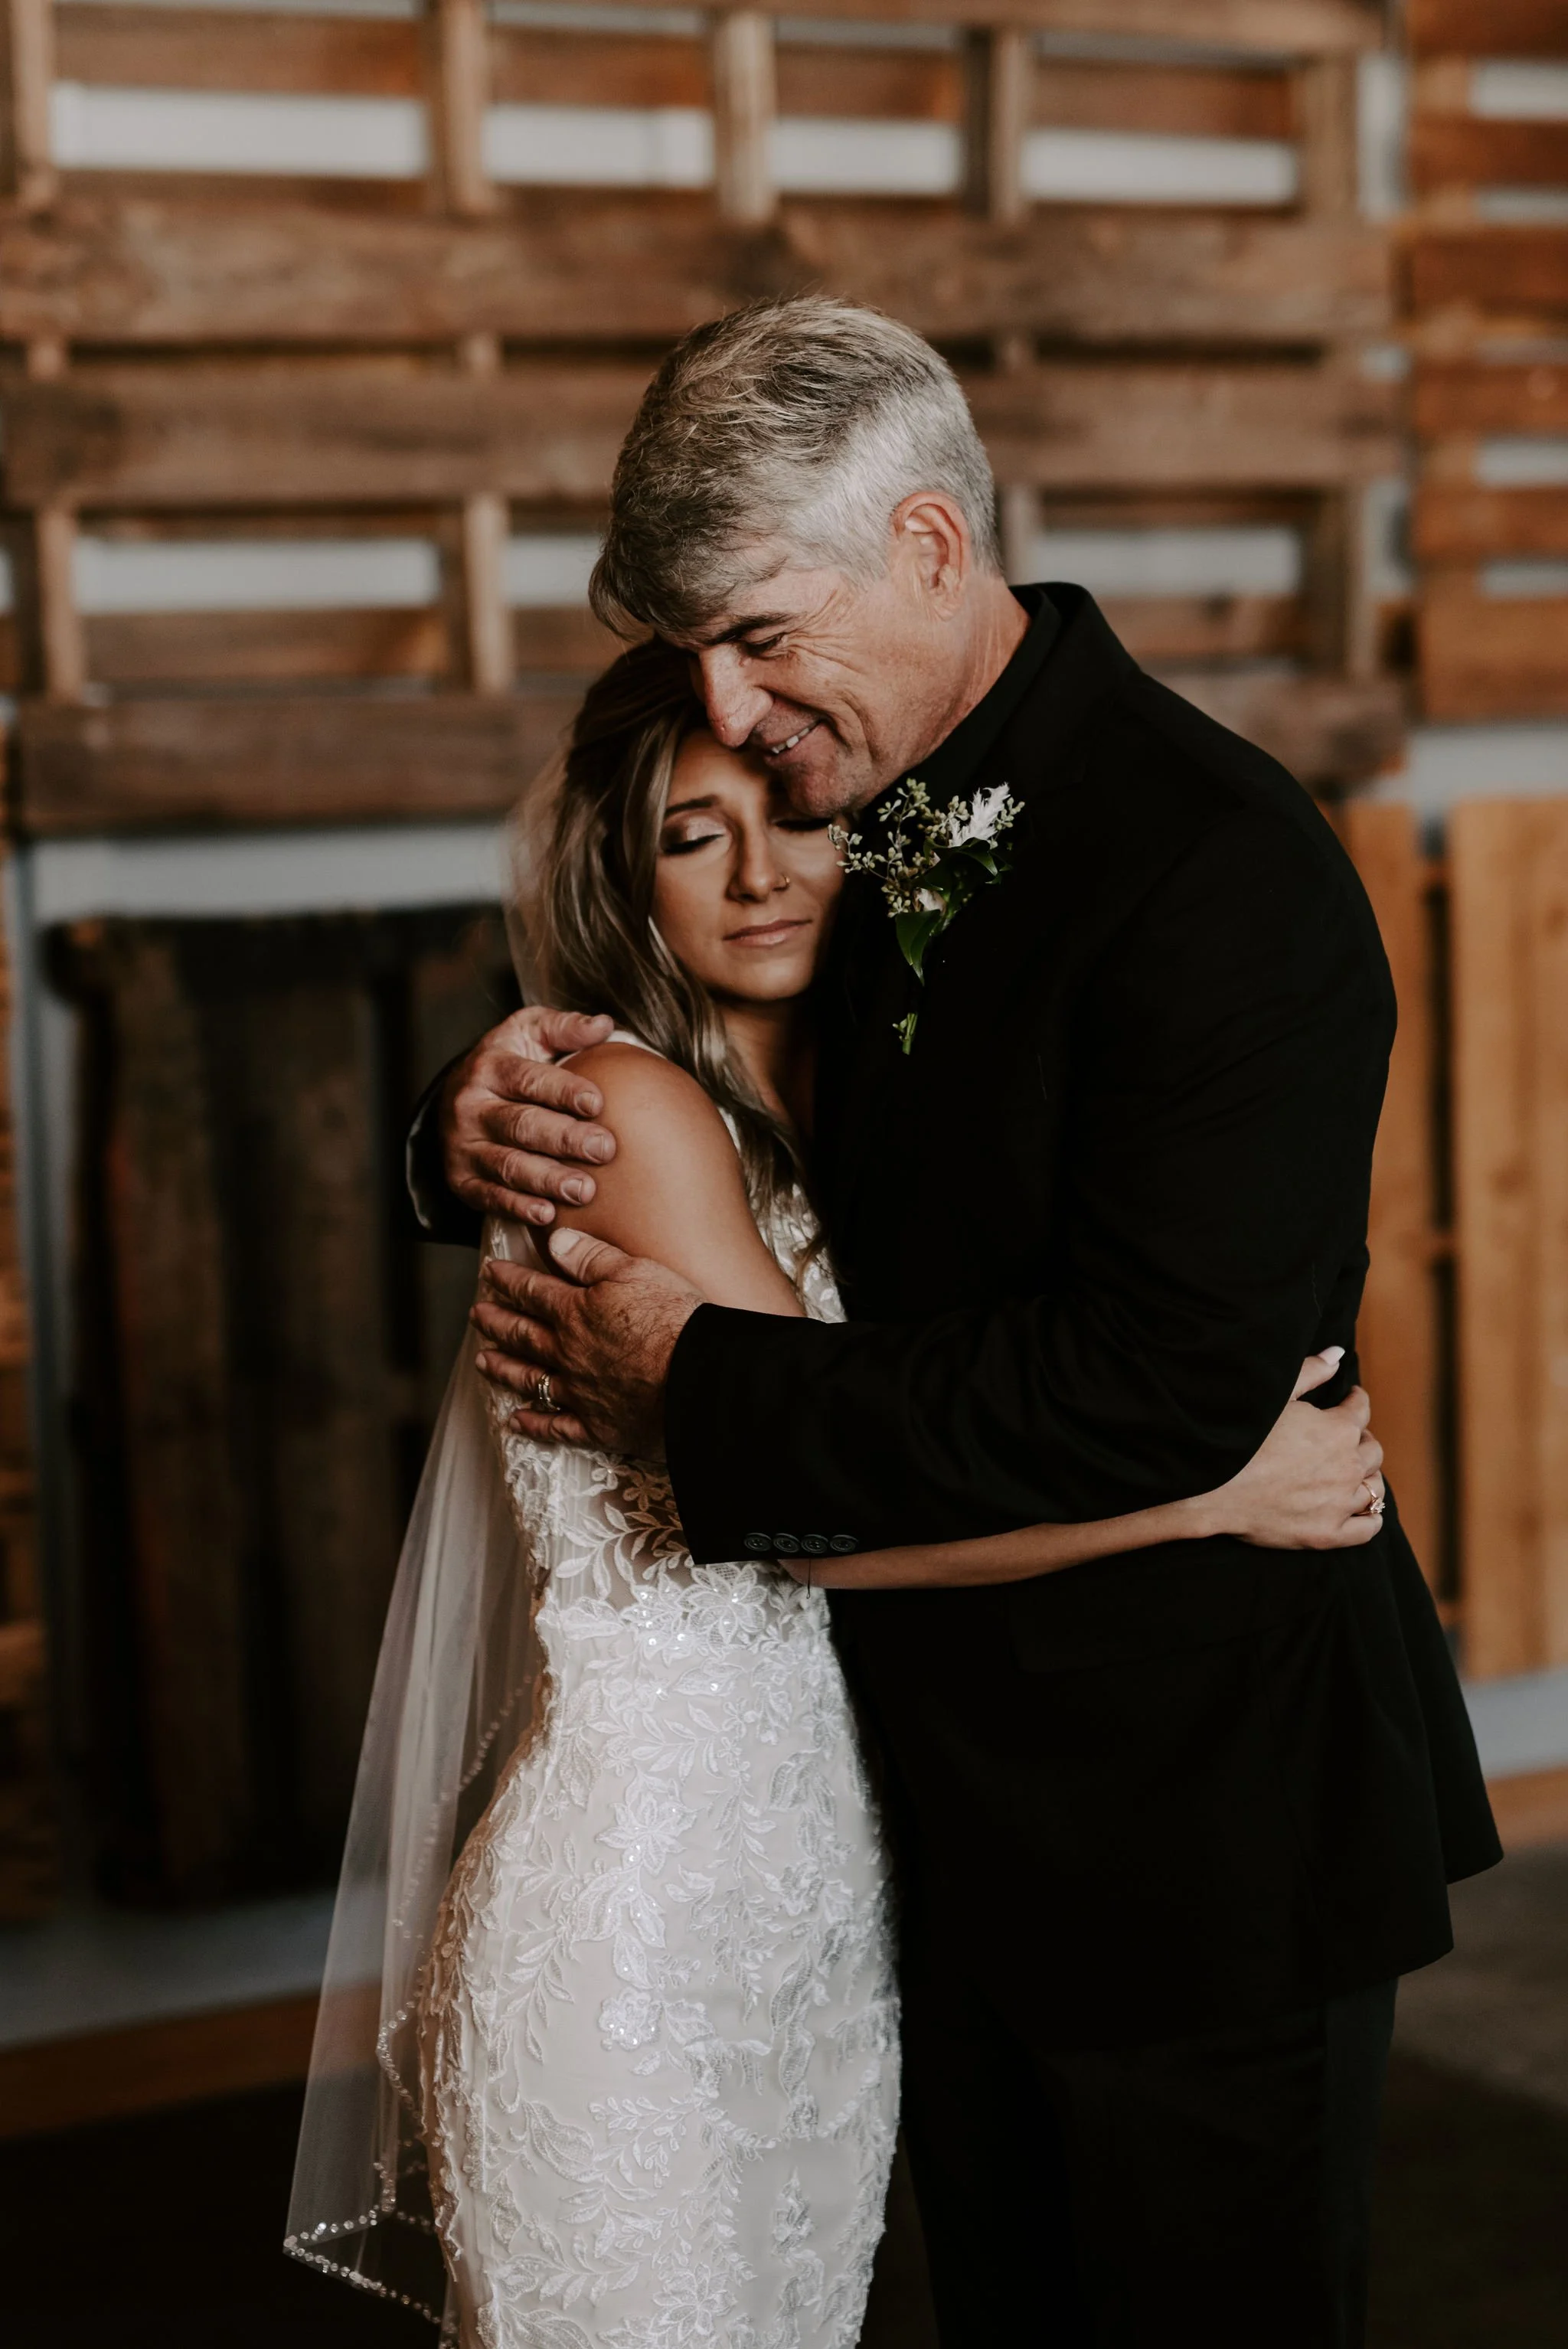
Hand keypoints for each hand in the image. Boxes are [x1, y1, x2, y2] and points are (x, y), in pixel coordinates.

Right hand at [439, 1006, 617, 1227]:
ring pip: (507, 1165)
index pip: (527, 1079)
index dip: (562, 1090)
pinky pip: (490, 1197)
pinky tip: (547, 1214)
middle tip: (604, 1149)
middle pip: (521, 1125)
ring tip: (584, 1190)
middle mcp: (470, 1106)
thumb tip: (604, 1025)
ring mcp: (463, 1146)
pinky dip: (518, 1207)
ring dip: (547, 1179)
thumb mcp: (528, 1033)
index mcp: (489, 1067)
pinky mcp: (461, 1180)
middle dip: (564, 1139)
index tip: (596, 1102)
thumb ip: (564, 1028)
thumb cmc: (508, 1064)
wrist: (456, 1099)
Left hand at [472, 1225, 701, 1457]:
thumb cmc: (673, 1319)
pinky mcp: (596, 1426)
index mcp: (575, 1313)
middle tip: (477, 1315)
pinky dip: (533, 1423)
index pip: (533, 1291)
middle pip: (523, 1335)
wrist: (699, 1378)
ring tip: (483, 1360)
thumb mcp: (634, 1270)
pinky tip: (516, 1420)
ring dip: (504, 1368)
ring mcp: (579, 1392)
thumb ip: (591, 1256)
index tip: (489, 1273)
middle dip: (497, 1322)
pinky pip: (555, 1426)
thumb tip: (554, 1240)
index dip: (509, 1280)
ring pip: (530, 1378)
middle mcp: (568, 1353)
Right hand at [1207, 1350, 1385, 1550]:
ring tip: (1353, 1474)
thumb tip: (1338, 1354)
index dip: (1355, 1402)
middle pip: (1372, 1450)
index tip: (1350, 1400)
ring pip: (1374, 1488)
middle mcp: (1347, 1466)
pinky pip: (1367, 1529)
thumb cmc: (1240, 1438)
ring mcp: (1339, 1503)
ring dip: (1367, 1477)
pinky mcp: (1328, 1534)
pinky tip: (1364, 1512)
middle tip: (1345, 1440)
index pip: (1361, 1410)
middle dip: (1361, 1441)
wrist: (1211, 1488)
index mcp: (1338, 1429)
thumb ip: (1311, 1372)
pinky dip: (1371, 1519)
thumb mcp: (1275, 1396)